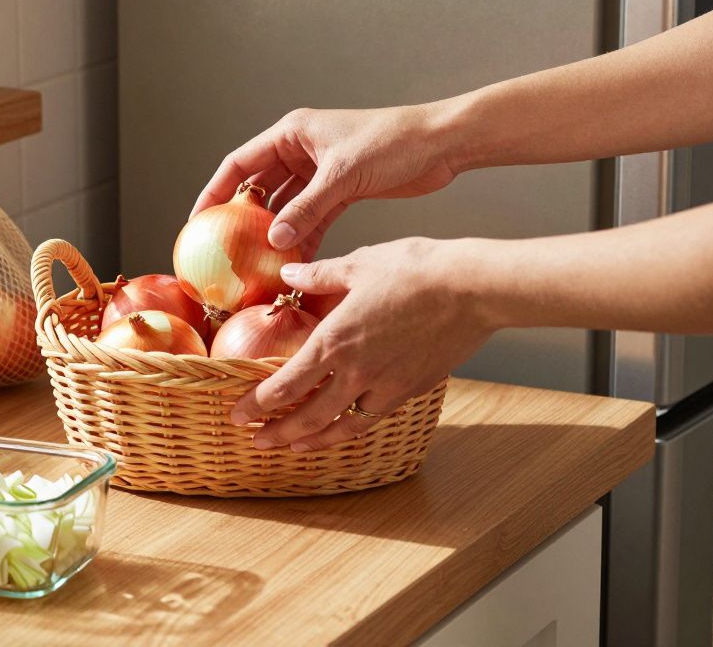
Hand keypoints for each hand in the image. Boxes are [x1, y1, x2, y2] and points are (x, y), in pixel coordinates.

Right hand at [190, 105, 460, 258]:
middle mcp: (301, 150)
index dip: (215, 190)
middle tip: (227, 249)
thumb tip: (276, 240)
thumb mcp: (343, 176)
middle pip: (261, 187)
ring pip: (288, 206)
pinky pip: (313, 217)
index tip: (198, 220)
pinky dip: (304, 236)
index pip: (240, 163)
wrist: (440, 143)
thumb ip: (307, 209)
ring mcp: (320, 171)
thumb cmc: (392, 143)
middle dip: (245, 218)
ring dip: (277, 233)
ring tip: (261, 262)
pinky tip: (296, 261)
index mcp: (292, 133)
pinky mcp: (341, 189)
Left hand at [229, 238, 494, 451]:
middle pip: (307, 417)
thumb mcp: (359, 264)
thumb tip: (290, 275)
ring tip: (293, 448)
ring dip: (312, 440)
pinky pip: (373, 418)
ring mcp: (385, 386)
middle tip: (255, 441)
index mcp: (333, 341)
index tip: (239, 414)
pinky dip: (351, 429)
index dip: (258, 404)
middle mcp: (355, 372)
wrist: (472, 289)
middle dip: (277, 433)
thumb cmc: (416, 270)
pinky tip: (342, 429)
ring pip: (341, 426)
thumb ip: (320, 276)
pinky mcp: (411, 390)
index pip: (285, 385)